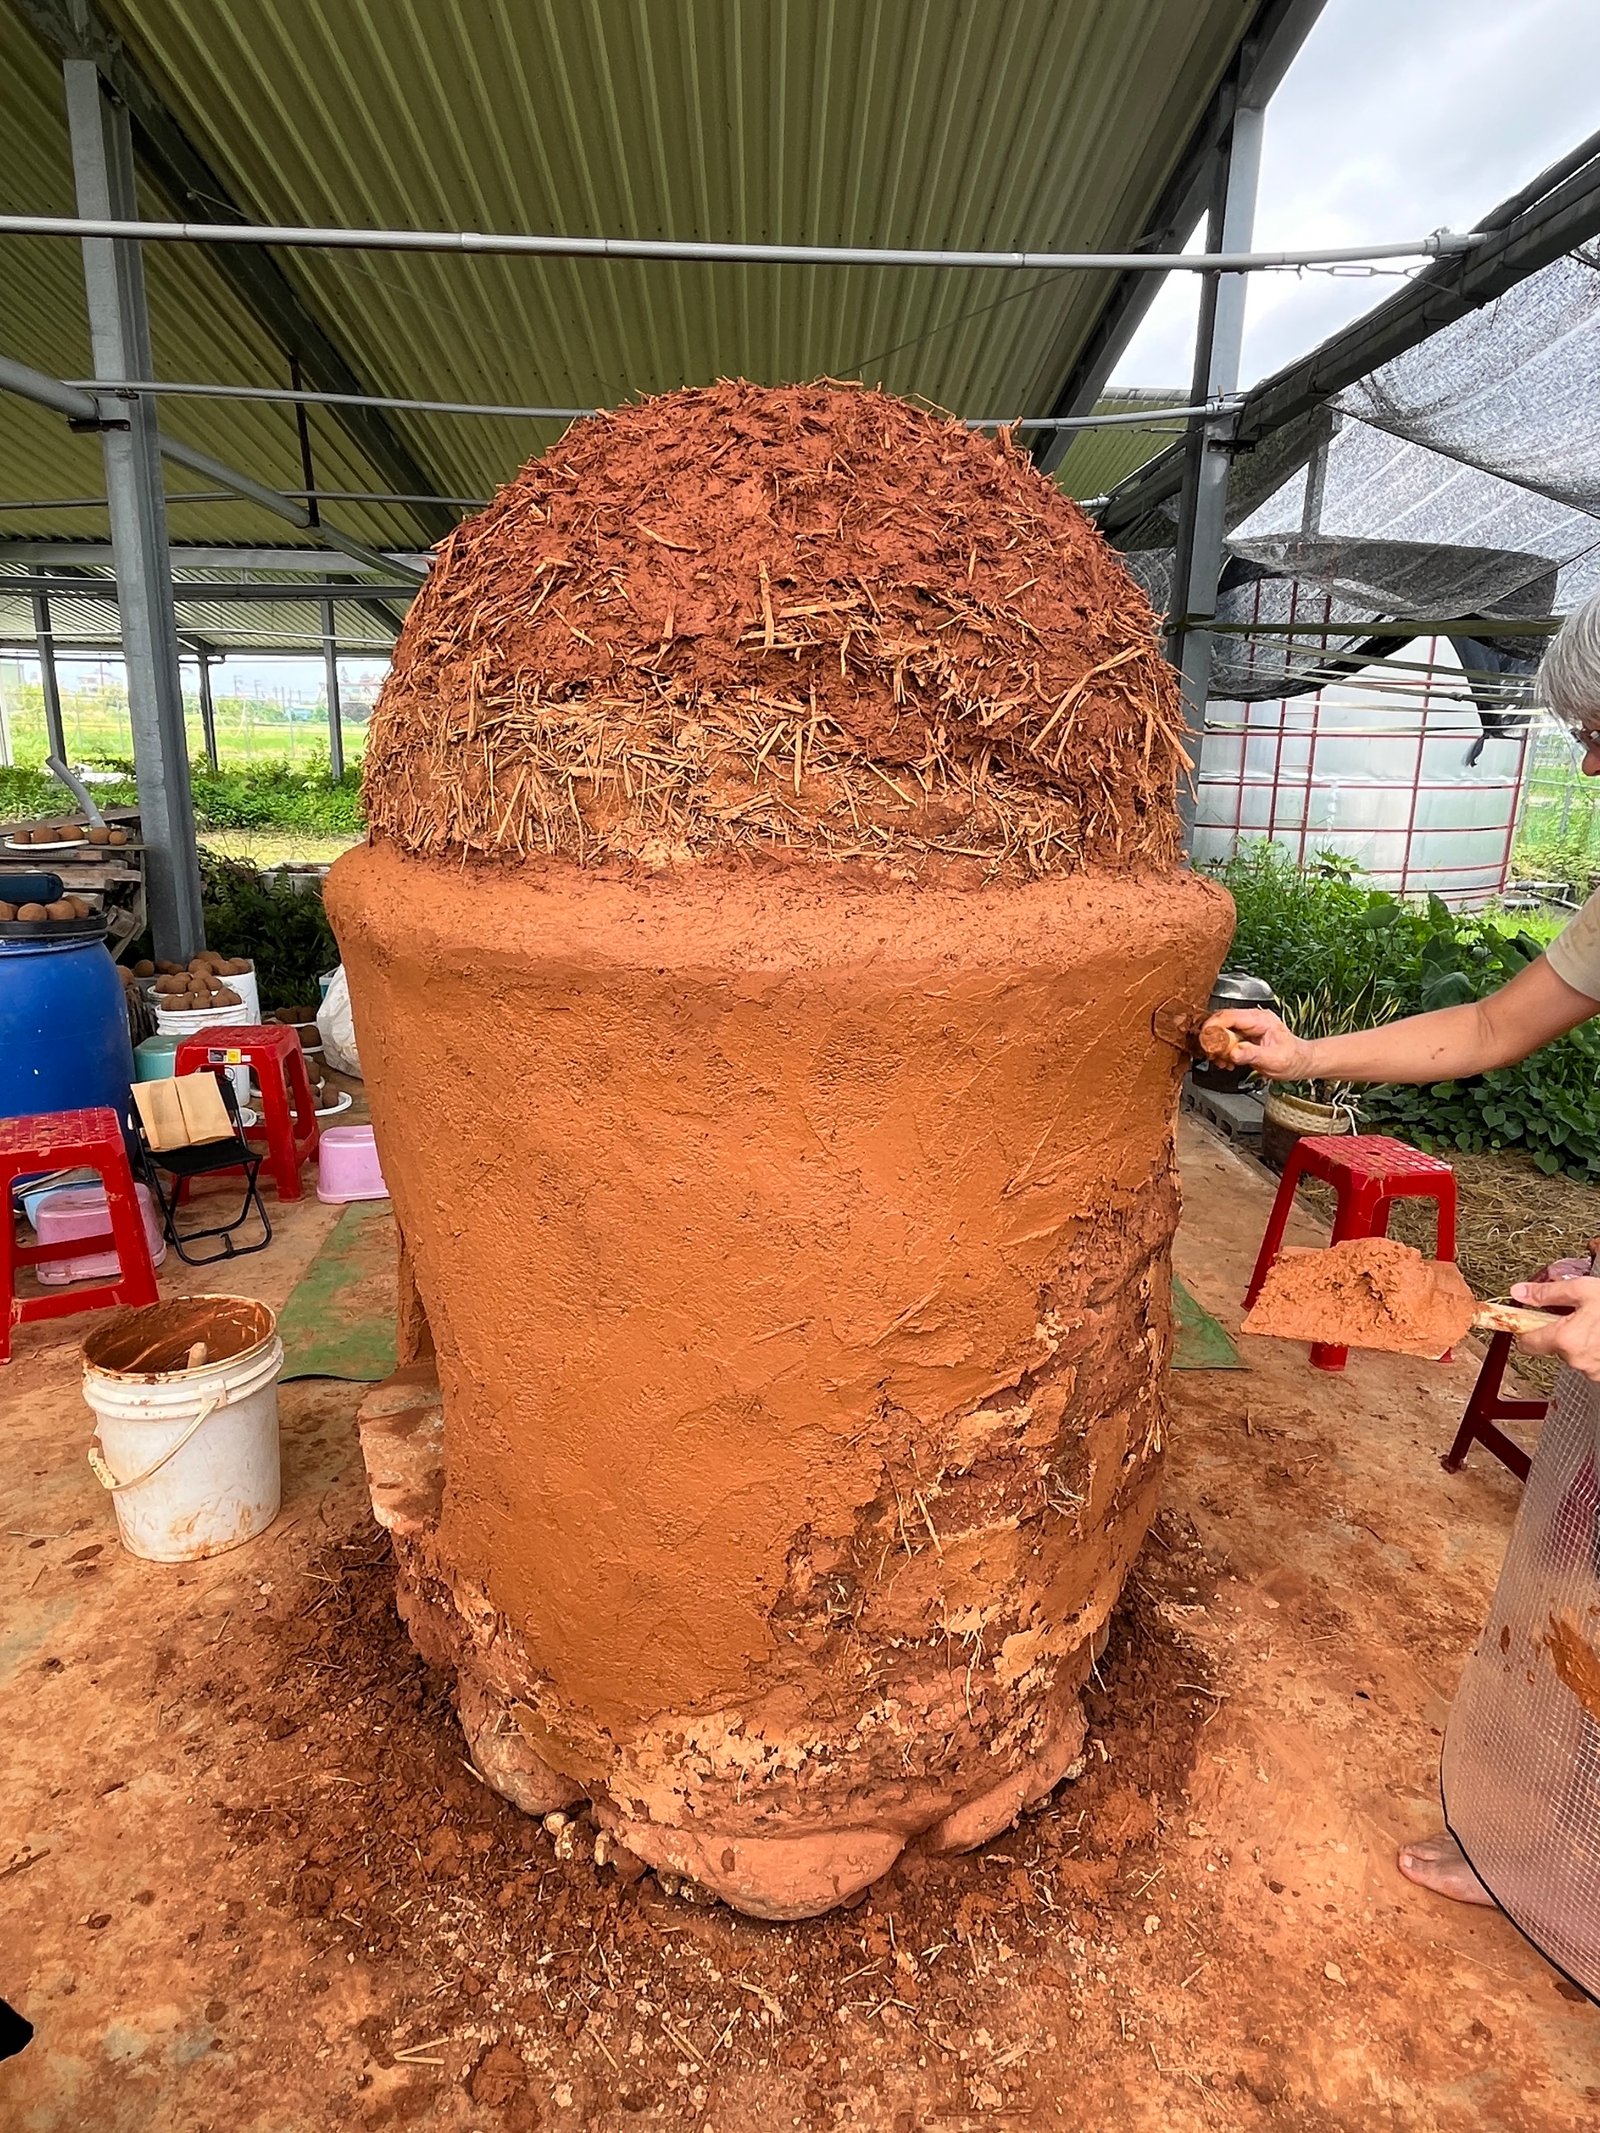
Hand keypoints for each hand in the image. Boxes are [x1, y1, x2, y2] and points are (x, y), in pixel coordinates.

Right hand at [1198, 1008, 1315, 1082]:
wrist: (1300, 1062)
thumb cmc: (1293, 1058)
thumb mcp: (1274, 1060)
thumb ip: (1252, 1055)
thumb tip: (1234, 1052)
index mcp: (1260, 1020)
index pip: (1229, 1016)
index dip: (1213, 1026)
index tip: (1205, 1040)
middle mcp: (1252, 1019)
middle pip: (1222, 1021)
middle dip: (1212, 1037)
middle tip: (1210, 1053)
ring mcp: (1248, 1027)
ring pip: (1221, 1030)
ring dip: (1216, 1046)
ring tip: (1221, 1060)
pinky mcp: (1244, 1036)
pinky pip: (1226, 1039)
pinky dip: (1222, 1051)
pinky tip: (1227, 1061)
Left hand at [1509, 1275, 1599, 1380]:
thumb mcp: (1582, 1290)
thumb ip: (1547, 1293)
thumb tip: (1520, 1292)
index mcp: (1565, 1339)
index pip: (1526, 1343)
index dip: (1526, 1330)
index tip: (1528, 1321)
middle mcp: (1577, 1360)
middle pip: (1553, 1347)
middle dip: (1560, 1331)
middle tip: (1578, 1315)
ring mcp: (1593, 1371)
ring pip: (1574, 1354)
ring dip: (1581, 1341)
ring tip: (1598, 1324)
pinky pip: (1592, 1362)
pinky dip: (1596, 1349)